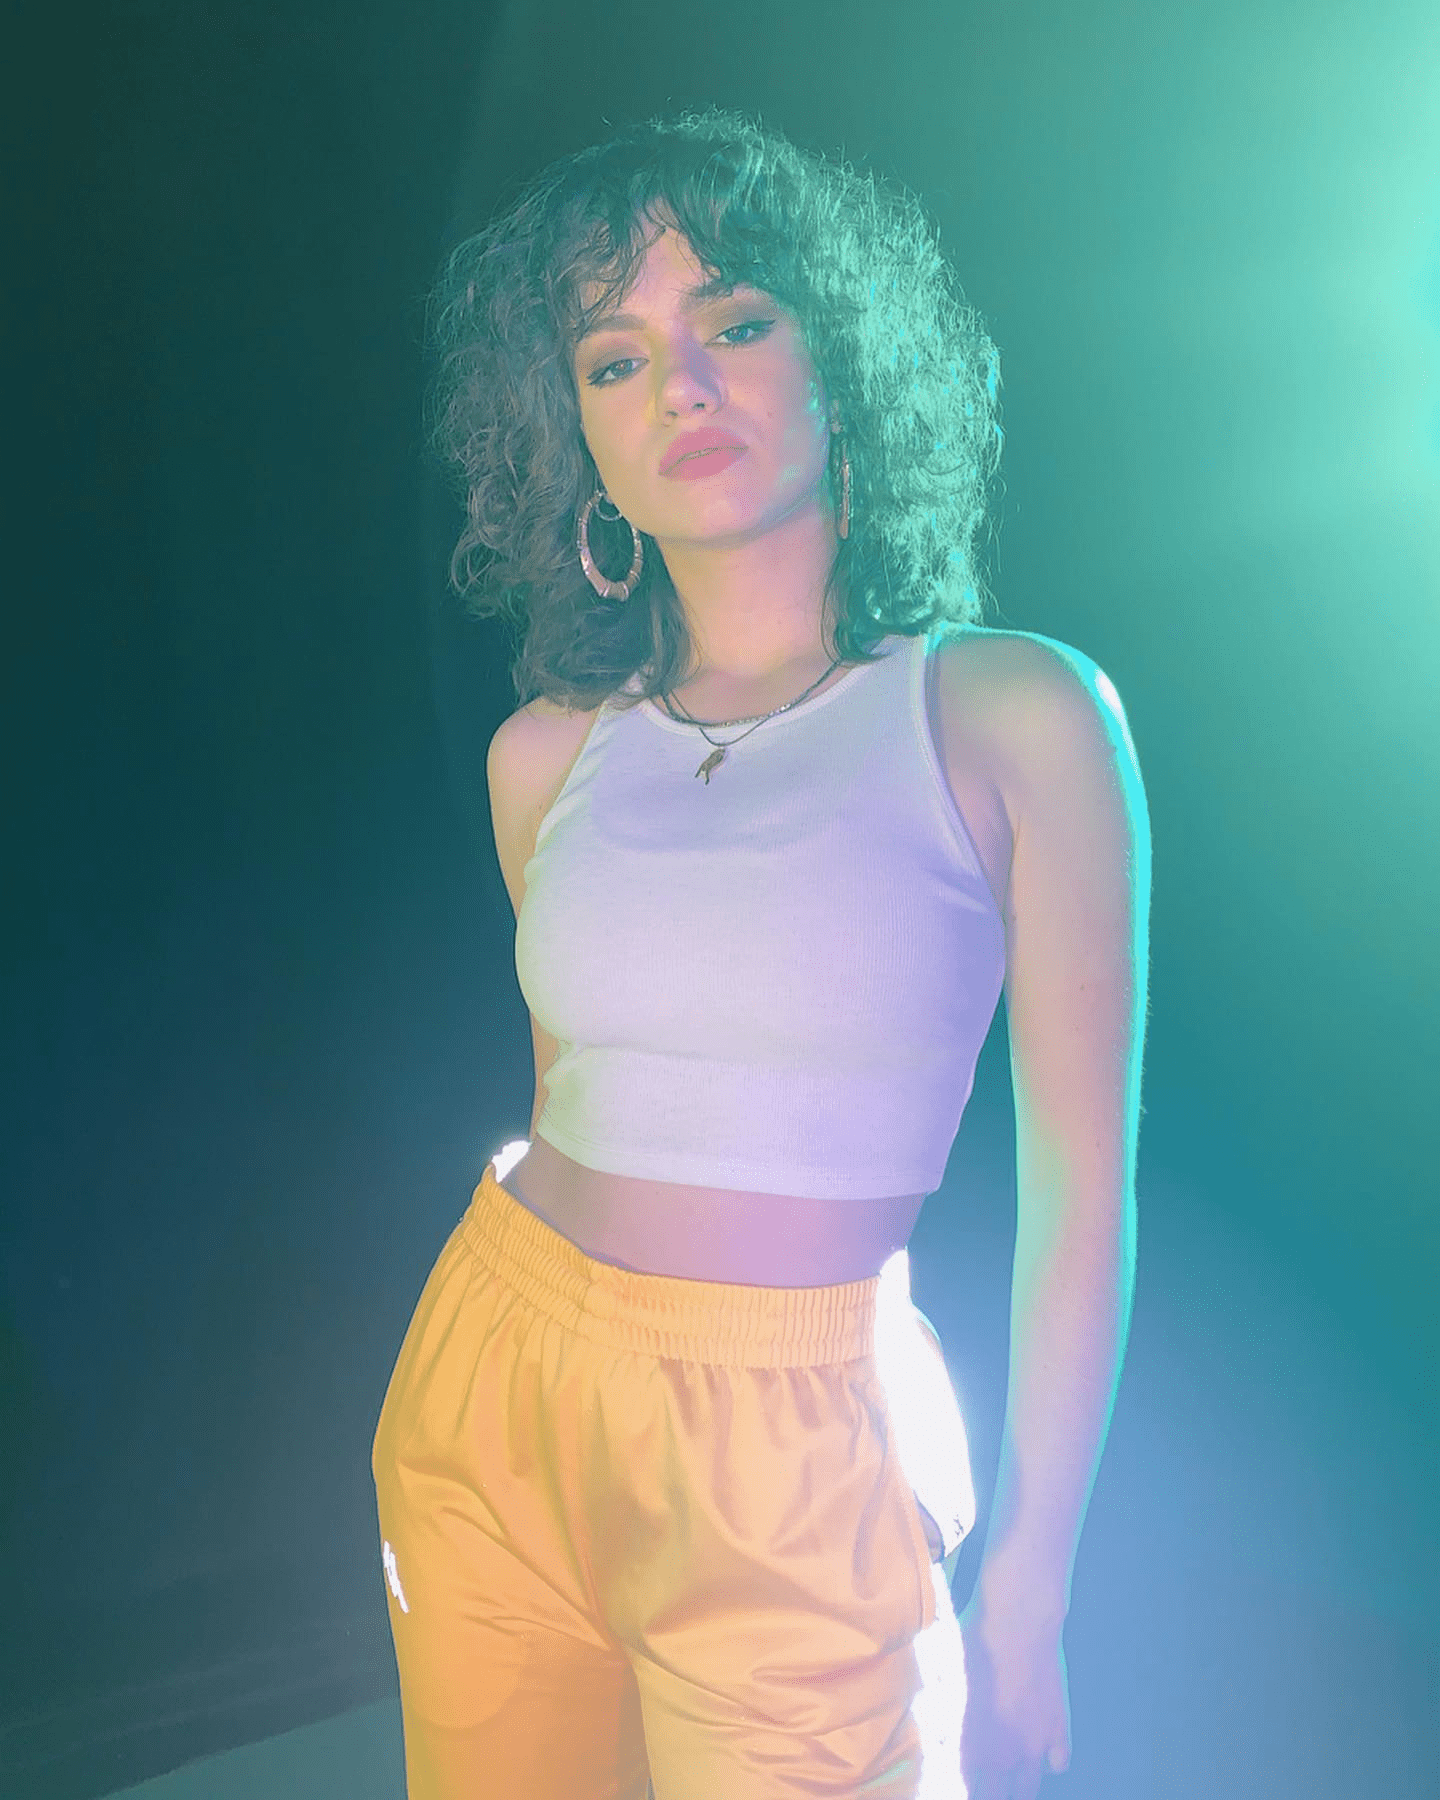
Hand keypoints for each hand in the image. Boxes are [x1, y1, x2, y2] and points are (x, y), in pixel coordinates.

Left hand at [954, 1597, 1071, 1798]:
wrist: (1017, 1625)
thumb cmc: (971, 1645)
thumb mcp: (940, 1679)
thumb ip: (934, 1714)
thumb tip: (924, 1724)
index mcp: (967, 1747)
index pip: (963, 1790)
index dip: (963, 1788)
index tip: (964, 1782)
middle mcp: (1000, 1756)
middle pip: (996, 1798)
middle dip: (990, 1795)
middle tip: (989, 1786)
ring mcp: (1032, 1747)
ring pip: (1028, 1790)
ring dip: (1019, 1788)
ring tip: (1014, 1782)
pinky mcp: (1058, 1731)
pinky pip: (1059, 1764)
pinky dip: (1052, 1762)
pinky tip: (1044, 1750)